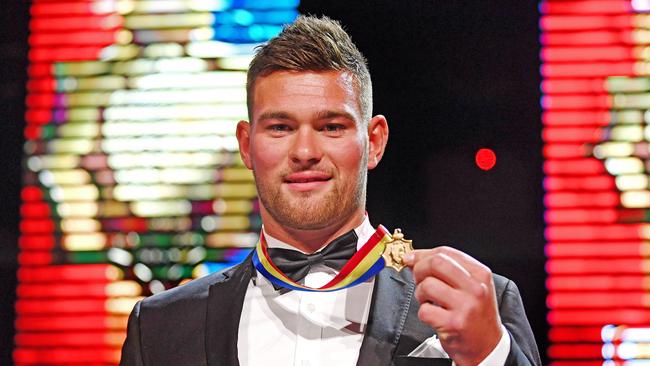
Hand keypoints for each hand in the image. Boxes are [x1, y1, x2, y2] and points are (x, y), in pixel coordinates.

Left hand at [403, 247, 501, 365]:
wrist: (487, 345)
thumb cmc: (475, 313)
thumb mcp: (471, 286)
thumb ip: (447, 269)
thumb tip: (414, 258)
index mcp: (480, 274)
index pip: (446, 252)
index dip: (423, 254)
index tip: (411, 258)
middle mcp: (475, 288)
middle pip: (436, 263)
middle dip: (419, 269)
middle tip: (418, 278)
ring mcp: (466, 306)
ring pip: (427, 286)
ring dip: (420, 293)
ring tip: (429, 300)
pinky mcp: (454, 324)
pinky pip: (424, 310)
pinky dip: (423, 312)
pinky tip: (434, 315)